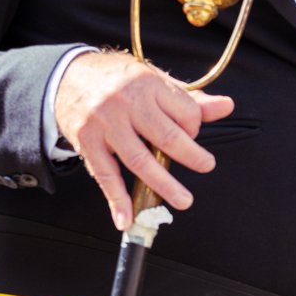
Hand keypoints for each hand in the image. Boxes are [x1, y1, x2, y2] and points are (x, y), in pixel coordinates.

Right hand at [55, 50, 233, 229]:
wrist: (68, 77)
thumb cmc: (120, 80)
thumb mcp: (156, 80)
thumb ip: (191, 99)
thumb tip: (227, 106)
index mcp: (149, 85)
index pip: (185, 112)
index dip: (195, 126)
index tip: (193, 134)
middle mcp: (127, 104)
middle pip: (166, 137)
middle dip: (191, 156)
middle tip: (206, 166)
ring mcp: (105, 125)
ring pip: (139, 161)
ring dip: (163, 185)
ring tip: (183, 199)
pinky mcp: (87, 143)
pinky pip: (105, 175)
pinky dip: (116, 200)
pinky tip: (126, 218)